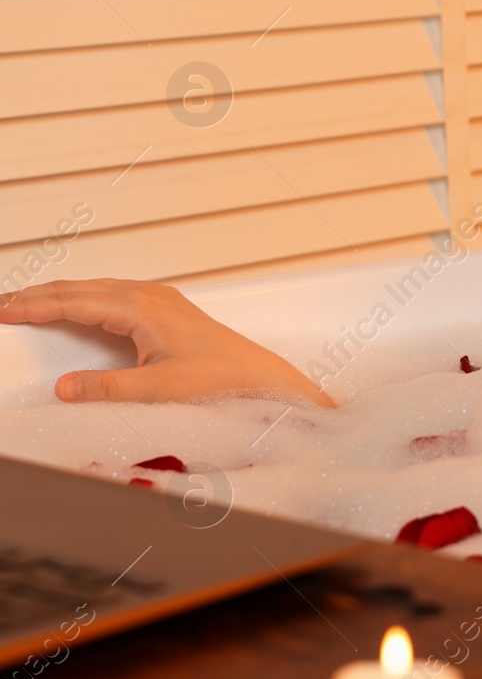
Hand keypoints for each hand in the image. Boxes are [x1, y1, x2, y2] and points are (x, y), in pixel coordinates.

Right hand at [0, 279, 334, 408]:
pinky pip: (112, 294)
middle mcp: (148, 295)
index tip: (1, 311)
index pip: (74, 301)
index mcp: (141, 308)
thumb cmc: (219, 379)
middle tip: (1, 305)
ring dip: (59, 294)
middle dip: (38, 295)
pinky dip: (83, 297)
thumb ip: (109, 389)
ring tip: (26, 303)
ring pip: (95, 288)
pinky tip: (74, 305)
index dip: (33, 306)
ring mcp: (158, 298)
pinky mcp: (165, 308)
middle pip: (80, 288)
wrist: (258, 375)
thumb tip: (62, 388)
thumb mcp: (160, 389)